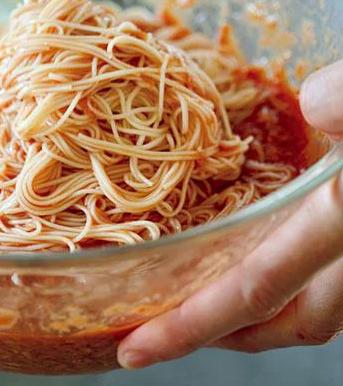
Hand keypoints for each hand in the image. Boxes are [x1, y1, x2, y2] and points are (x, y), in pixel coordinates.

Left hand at [118, 59, 342, 368]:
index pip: (255, 290)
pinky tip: (268, 251)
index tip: (133, 352)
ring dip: (258, 313)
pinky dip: (291, 278)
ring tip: (207, 297)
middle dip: (223, 334)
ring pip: (317, 308)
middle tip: (162, 330)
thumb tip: (317, 104)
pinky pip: (333, 276)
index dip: (190, 328)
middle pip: (288, 323)